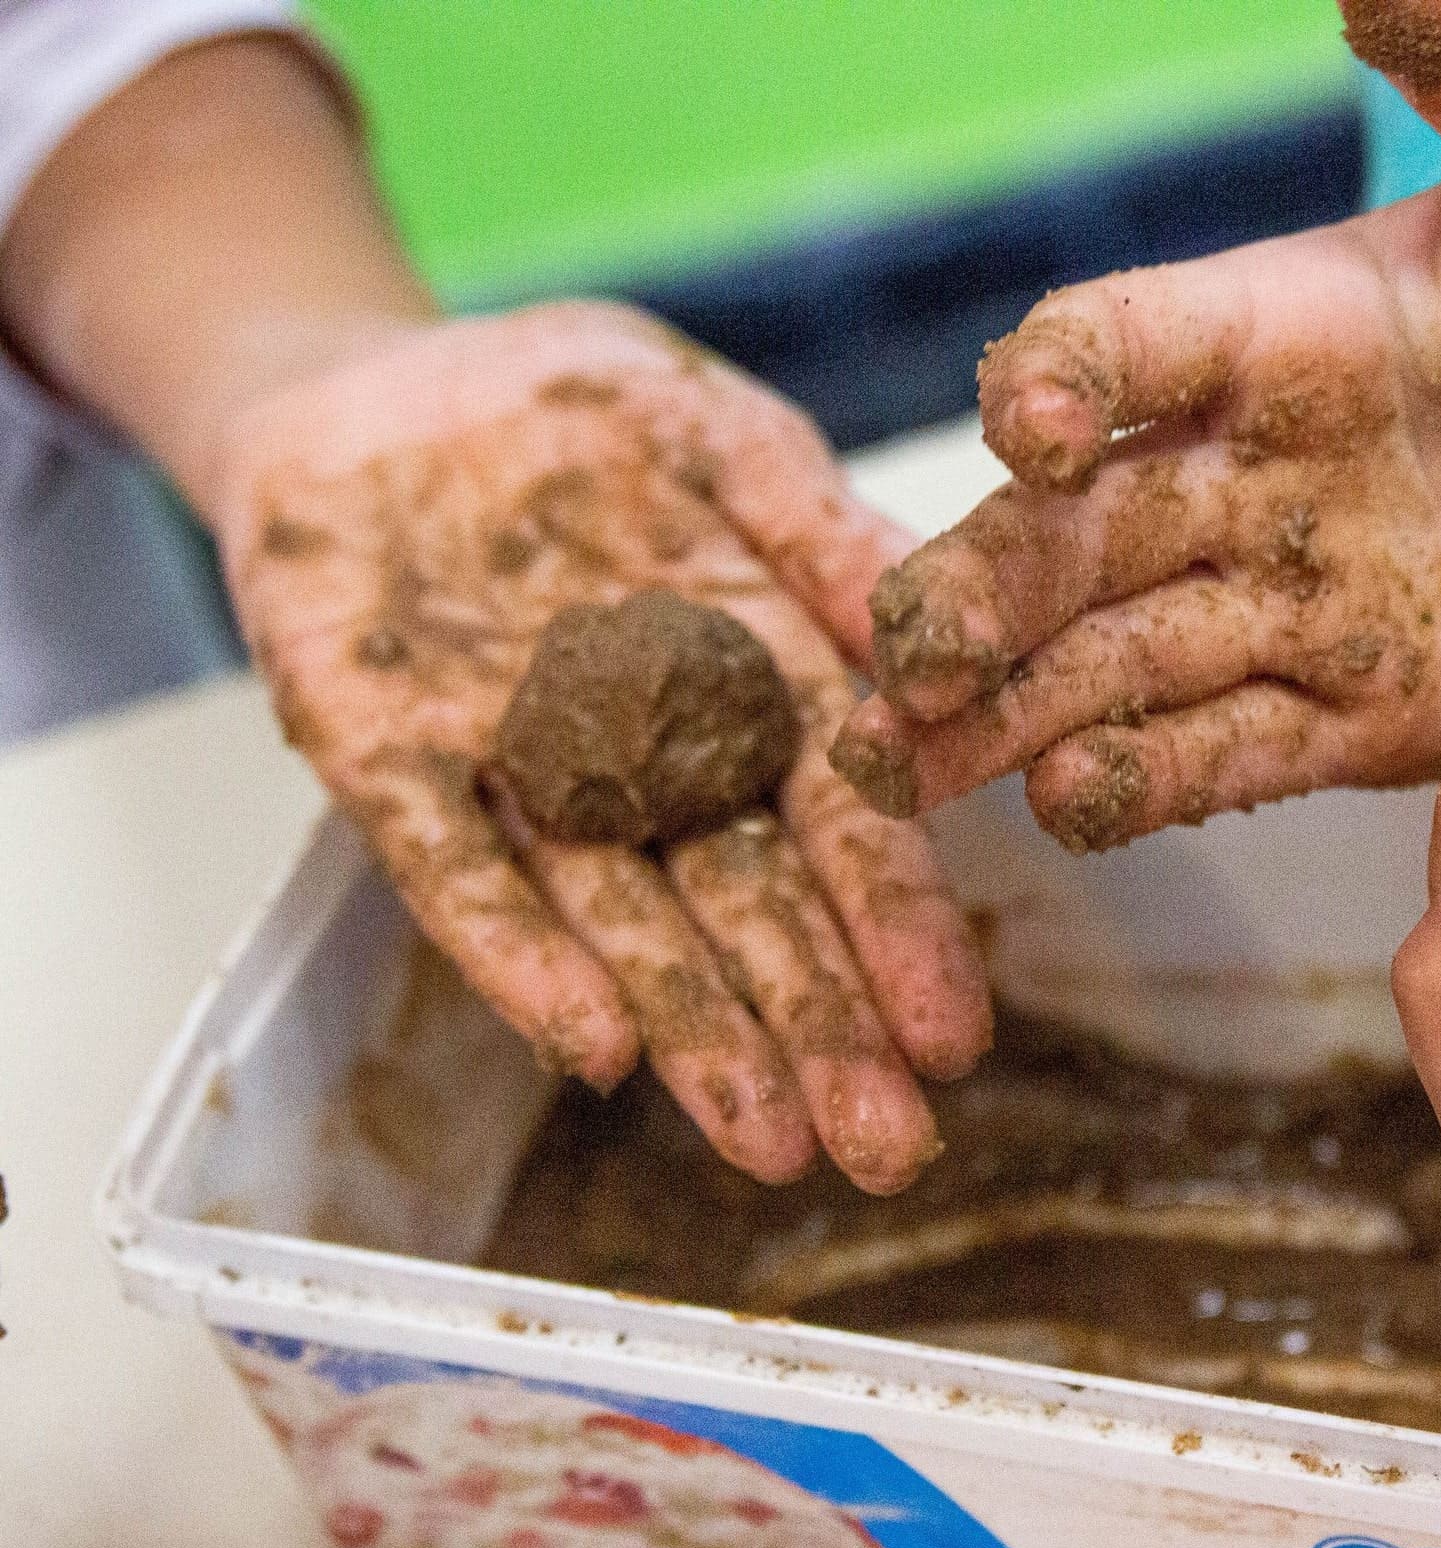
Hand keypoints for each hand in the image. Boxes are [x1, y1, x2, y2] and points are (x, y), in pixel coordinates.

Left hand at [210, 302, 988, 1191]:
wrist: (364, 382)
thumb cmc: (569, 403)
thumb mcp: (721, 435)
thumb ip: (822, 528)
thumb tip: (933, 649)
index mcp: (749, 671)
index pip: (841, 819)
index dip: (894, 926)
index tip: (953, 1034)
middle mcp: (650, 749)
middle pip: (746, 906)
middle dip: (818, 1029)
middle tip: (887, 1149)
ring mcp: (520, 765)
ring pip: (622, 920)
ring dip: (698, 1031)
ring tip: (771, 1145)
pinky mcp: (386, 759)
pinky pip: (455, 869)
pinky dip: (520, 956)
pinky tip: (594, 1047)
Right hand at [828, 0, 1440, 849]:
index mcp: (1265, 334)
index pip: (1118, 345)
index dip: (1062, 379)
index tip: (1035, 428)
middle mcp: (1241, 475)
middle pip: (1071, 535)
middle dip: (980, 592)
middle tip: (898, 662)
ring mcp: (1289, 603)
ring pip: (1115, 658)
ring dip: (1010, 710)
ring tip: (903, 770)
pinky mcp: (1352, 712)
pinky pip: (1230, 752)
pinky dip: (1146, 779)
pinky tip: (1065, 807)